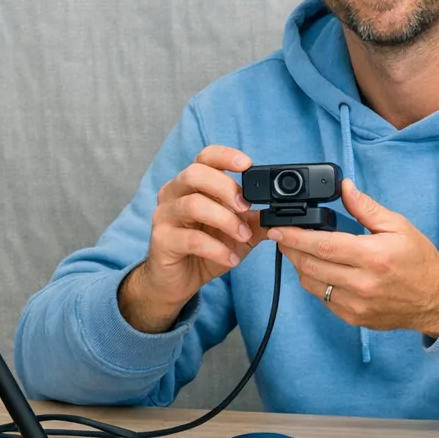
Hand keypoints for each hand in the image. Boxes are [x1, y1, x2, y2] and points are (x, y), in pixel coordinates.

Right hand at [120, 145, 268, 332]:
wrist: (179, 281)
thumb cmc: (204, 250)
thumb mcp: (237, 233)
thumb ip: (254, 220)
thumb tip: (277, 210)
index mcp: (191, 184)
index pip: (204, 157)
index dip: (225, 156)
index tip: (248, 165)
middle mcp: (174, 193)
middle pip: (195, 173)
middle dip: (226, 188)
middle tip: (246, 208)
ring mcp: (164, 216)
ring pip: (193, 204)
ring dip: (225, 220)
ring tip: (242, 236)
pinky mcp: (162, 240)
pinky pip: (191, 238)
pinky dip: (217, 249)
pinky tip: (230, 259)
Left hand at [267, 179, 438, 336]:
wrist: (436, 299)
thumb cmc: (419, 261)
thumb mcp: (398, 225)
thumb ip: (366, 207)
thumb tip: (345, 187)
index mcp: (372, 256)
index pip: (322, 245)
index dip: (294, 237)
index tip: (277, 229)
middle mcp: (362, 283)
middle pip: (310, 266)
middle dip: (290, 250)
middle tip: (281, 237)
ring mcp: (356, 304)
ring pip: (312, 285)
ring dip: (300, 266)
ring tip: (299, 251)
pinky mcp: (354, 317)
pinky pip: (323, 299)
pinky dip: (315, 283)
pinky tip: (319, 270)